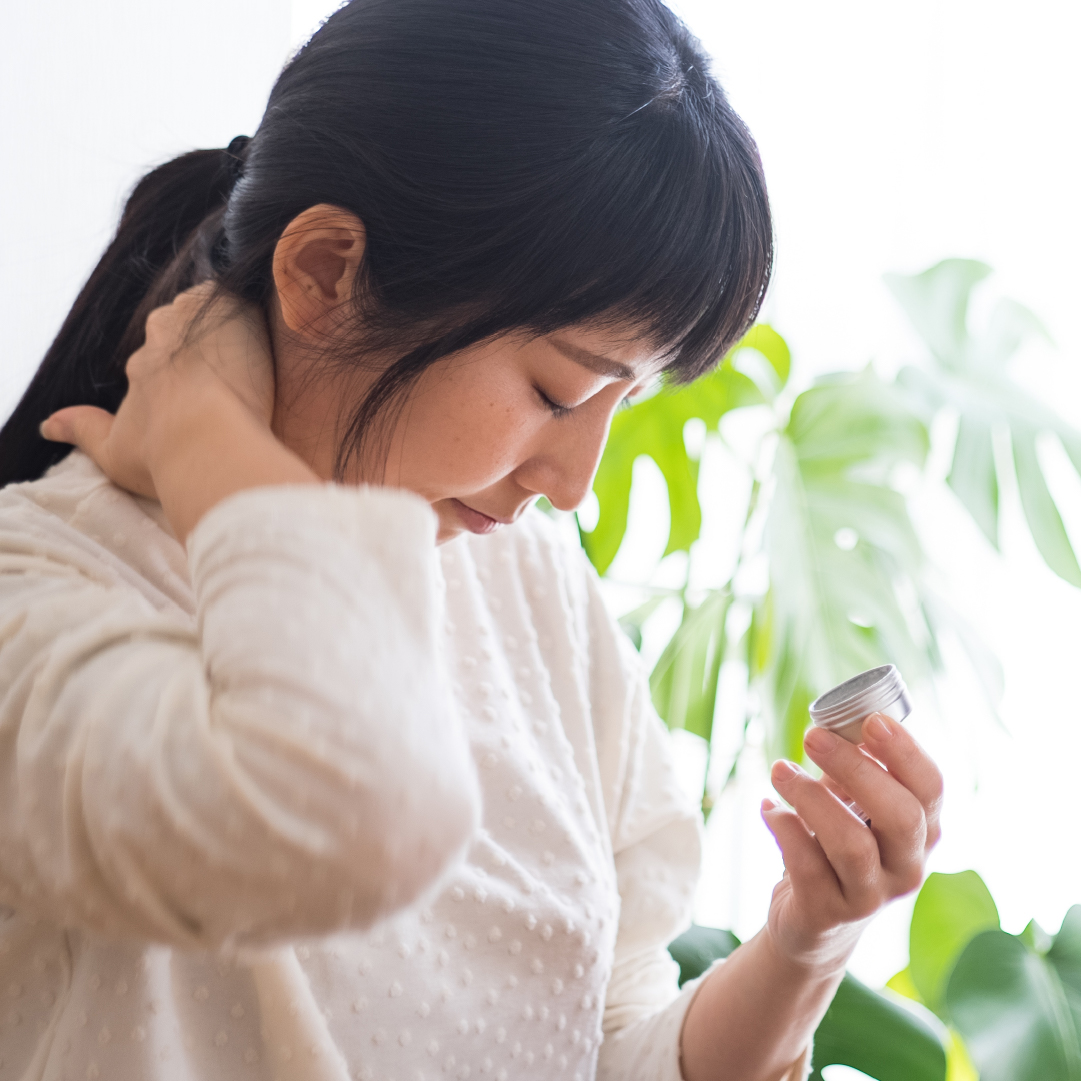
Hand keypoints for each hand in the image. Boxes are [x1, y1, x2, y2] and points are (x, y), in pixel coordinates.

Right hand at [40, 284, 274, 500]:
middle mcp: (161, 336)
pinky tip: (266, 338)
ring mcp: (197, 321)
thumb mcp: (113, 452)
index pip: (160, 358)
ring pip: (209, 311)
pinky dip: (250, 313)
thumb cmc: (163, 455)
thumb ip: (83, 431)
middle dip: (199, 348)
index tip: (201, 396)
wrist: (208, 442)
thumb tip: (48, 424)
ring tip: (247, 359)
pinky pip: (240, 299)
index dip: (182, 375)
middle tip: (228, 377)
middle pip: (181, 330)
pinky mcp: (233, 312)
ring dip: (224, 329)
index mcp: (140, 366)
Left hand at [761, 713, 942, 970]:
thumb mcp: (853, 806)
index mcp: (922, 831)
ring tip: (779, 770)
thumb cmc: (836, 846)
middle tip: (811, 736)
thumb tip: (835, 721)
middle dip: (855, 769)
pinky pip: (807, 866)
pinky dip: (784, 829)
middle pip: (899, 815)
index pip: (932, 788)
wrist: (812, 921)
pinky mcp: (829, 912)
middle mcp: (907, 866)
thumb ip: (853, 770)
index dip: (906, 752)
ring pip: (851, 844)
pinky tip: (769, 809)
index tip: (871, 720)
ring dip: (810, 797)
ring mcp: (871, 896)